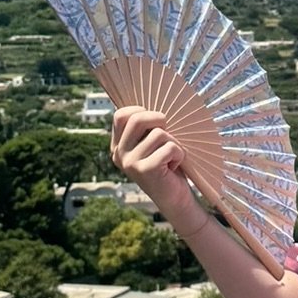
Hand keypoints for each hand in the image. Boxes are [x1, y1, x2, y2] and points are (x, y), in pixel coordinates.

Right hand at [111, 106, 206, 233]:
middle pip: (137, 118)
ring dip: (174, 143)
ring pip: (159, 133)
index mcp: (118, 145)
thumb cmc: (168, 165)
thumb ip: (148, 128)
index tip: (157, 120)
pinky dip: (179, 154)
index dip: (141, 110)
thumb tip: (159, 100)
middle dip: (160, 120)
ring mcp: (130, 163)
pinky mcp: (145, 170)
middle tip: (169, 134)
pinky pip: (170, 147)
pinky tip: (174, 167)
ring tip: (171, 158)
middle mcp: (119, 154)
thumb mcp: (154, 144)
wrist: (175, 198)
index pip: (121, 115)